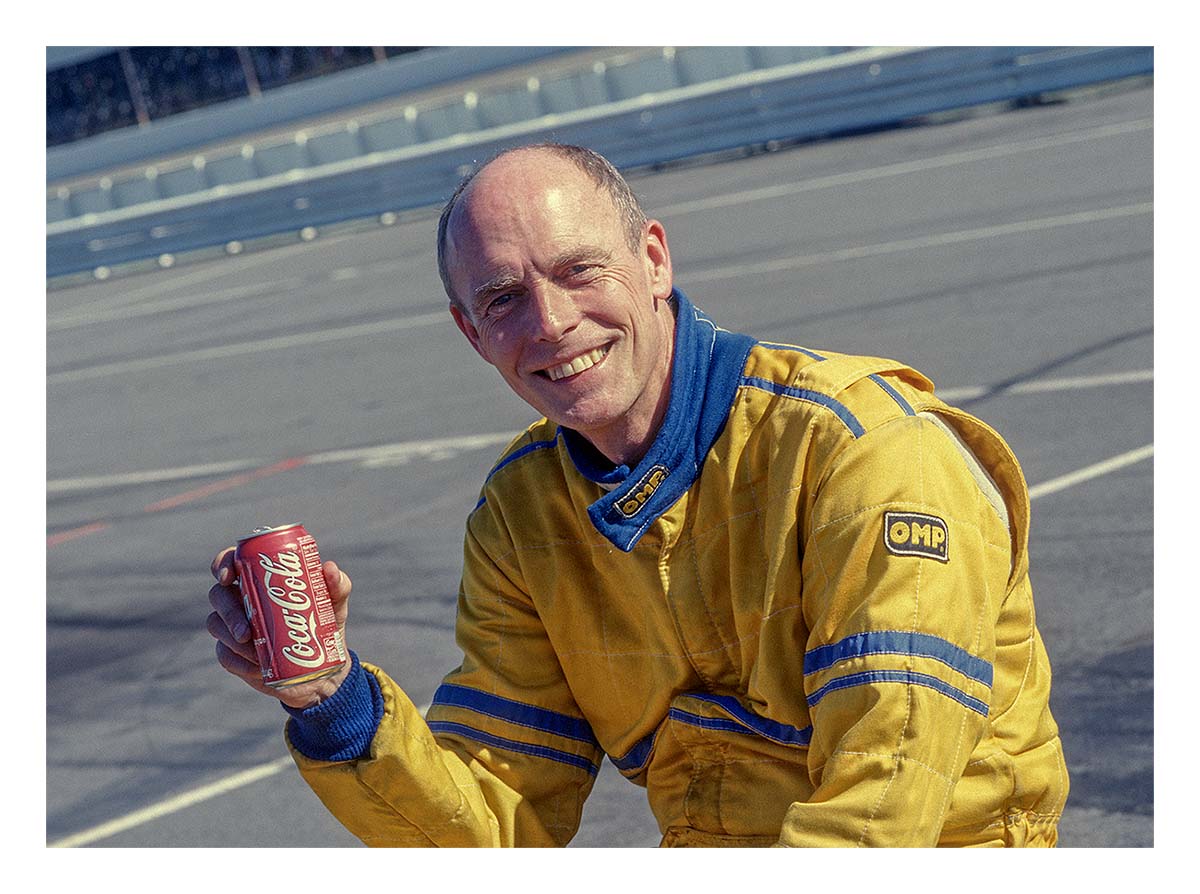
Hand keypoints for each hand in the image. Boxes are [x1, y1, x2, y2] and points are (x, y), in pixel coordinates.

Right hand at [207, 546, 352, 709]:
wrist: (322, 666)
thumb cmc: (325, 623)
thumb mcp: (335, 604)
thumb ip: (338, 584)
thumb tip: (328, 567)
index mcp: (258, 578)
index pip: (230, 562)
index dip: (222, 565)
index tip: (229, 578)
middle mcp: (240, 598)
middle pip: (218, 595)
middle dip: (228, 612)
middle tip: (246, 631)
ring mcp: (233, 626)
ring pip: (216, 625)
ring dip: (230, 638)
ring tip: (254, 651)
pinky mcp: (234, 654)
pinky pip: (225, 656)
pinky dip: (238, 661)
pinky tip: (255, 666)